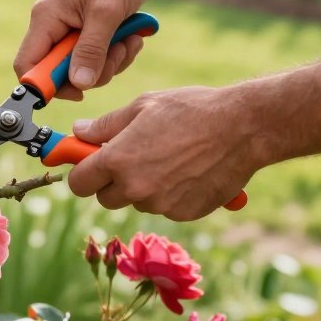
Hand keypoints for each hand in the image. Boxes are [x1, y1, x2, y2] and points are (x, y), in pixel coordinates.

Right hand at [13, 0, 154, 100]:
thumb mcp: (107, 13)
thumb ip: (91, 50)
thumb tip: (78, 84)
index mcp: (46, 18)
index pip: (27, 64)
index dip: (44, 85)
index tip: (76, 91)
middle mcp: (54, 26)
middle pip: (60, 72)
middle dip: (93, 71)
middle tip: (116, 54)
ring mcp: (71, 30)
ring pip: (83, 68)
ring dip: (111, 61)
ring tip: (128, 39)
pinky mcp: (88, 32)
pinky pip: (98, 58)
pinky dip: (117, 53)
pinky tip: (131, 35)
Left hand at [66, 87, 264, 219]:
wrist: (242, 129)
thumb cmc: (191, 110)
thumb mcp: (143, 106)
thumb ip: (106, 125)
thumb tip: (78, 132)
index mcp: (117, 160)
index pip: (79, 183)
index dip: (82, 173)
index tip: (89, 164)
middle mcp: (135, 188)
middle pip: (105, 198)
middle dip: (111, 182)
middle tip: (131, 157)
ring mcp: (160, 205)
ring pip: (137, 202)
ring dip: (142, 187)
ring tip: (169, 157)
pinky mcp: (183, 214)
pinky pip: (164, 208)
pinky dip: (169, 194)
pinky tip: (187, 170)